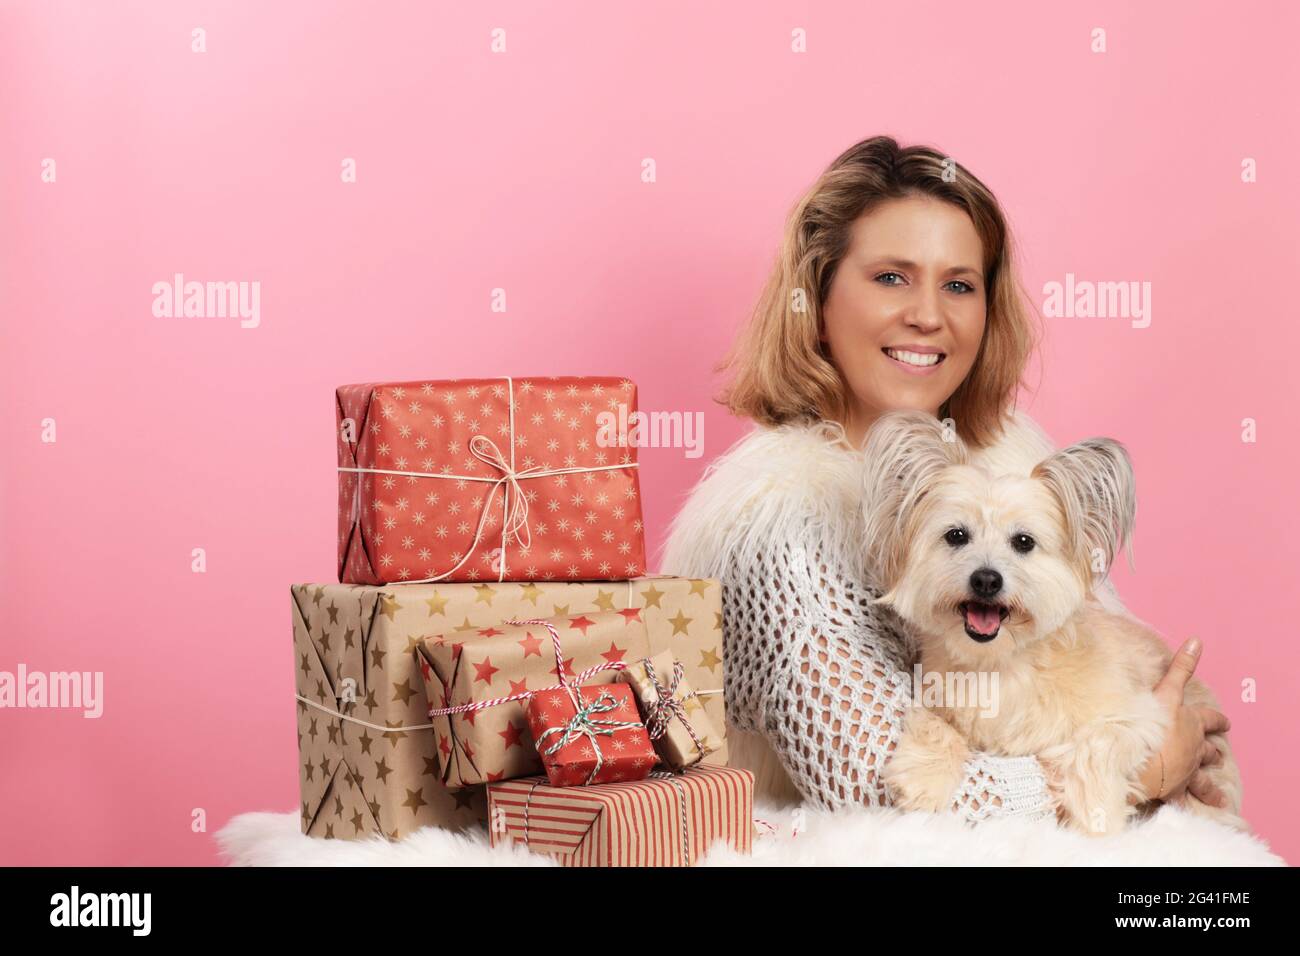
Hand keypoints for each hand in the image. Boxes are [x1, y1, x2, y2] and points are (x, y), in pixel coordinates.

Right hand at [1132, 637, 1231, 806]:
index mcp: (1189, 724)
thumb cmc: (1148, 724)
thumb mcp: (1166, 690)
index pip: (1209, 719)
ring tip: (1218, 796)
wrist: (1136, 759)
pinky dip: (1185, 806)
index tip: (1226, 722)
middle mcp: (1192, 749)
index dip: (1217, 720)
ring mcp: (1183, 772)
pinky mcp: (1170, 790)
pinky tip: (1188, 814)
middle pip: (1208, 750)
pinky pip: (1180, 801)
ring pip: (1202, 780)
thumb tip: (1198, 639)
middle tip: (1219, 754)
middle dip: (1213, 751)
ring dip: (1210, 787)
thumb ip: (1181, 666)